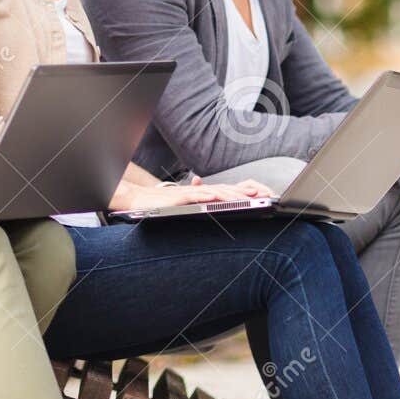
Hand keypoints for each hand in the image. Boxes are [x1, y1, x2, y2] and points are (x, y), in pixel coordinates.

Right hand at [109, 176, 265, 212]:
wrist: (136, 200)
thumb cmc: (160, 204)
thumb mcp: (185, 205)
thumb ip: (200, 204)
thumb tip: (215, 207)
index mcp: (201, 194)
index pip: (227, 192)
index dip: (245, 193)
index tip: (264, 196)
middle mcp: (196, 191)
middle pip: (225, 191)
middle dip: (245, 195)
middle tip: (264, 198)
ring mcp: (187, 194)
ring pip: (213, 193)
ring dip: (230, 196)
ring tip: (247, 200)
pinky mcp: (175, 199)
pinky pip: (193, 197)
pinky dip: (205, 196)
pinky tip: (216, 199)